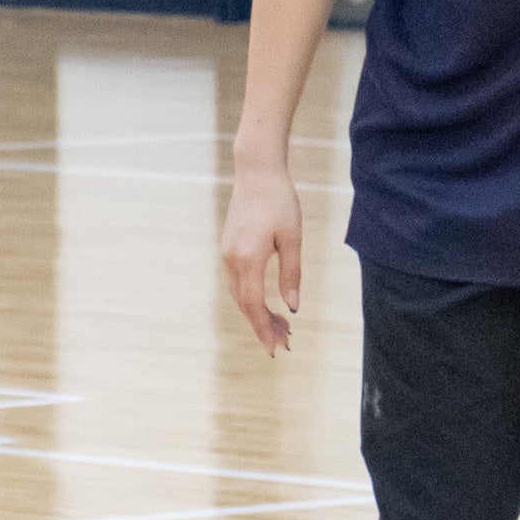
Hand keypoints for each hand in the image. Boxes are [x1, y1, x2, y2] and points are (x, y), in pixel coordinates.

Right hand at [219, 159, 305, 354]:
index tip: (276, 348)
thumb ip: (291, 274)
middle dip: (263, 326)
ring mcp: (227, 254)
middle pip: (245, 304)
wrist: (257, 172)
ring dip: (257, 313)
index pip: (255, 305)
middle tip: (284, 343)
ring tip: (281, 327)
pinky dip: (251, 298)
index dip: (265, 328)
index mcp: (248, 259)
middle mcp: (232, 259)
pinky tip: (267, 303)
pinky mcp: (229, 248)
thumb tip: (292, 307)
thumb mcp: (292, 238)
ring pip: (240, 295)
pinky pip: (238, 282)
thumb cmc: (279, 201)